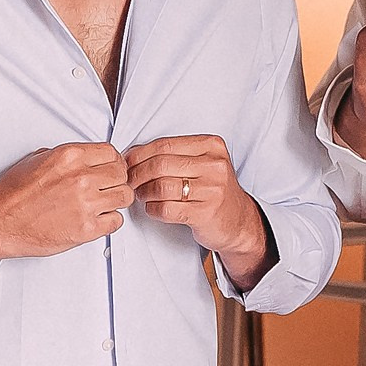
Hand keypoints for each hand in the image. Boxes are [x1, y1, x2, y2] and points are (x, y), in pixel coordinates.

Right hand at [0, 143, 130, 261]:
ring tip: (103, 204)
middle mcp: (81, 178)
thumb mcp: (37, 159)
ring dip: (116, 200)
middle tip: (108, 187)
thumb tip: (87, 159)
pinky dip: (110, 221)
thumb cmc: (13, 194)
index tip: (110, 169)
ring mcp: (85, 204)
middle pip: (122, 174)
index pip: (111, 153)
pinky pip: (116, 221)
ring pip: (124, 196)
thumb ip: (67, 157)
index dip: (113, 162)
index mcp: (70, 157)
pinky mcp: (85, 229)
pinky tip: (97, 219)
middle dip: (117, 180)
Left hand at [126, 135, 271, 282]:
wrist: (238, 220)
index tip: (127, 162)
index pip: (165, 144)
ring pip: (161, 187)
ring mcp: (212, 190)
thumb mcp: (203, 163)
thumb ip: (175, 155)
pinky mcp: (205, 213)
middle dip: (137, 174)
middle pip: (160, 165)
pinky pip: (166, 209)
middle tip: (130, 182)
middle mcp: (214, 165)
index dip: (139, 154)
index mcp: (212, 146)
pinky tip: (153, 208)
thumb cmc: (213, 190)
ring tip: (141, 195)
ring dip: (144, 192)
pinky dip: (153, 209)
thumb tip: (134, 154)